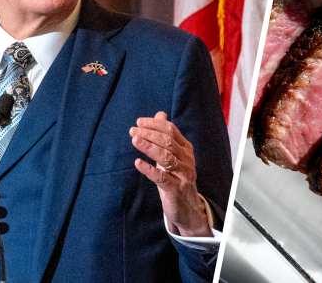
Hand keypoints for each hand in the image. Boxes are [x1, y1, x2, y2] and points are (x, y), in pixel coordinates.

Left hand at [130, 112, 211, 237]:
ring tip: (135, 140)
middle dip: (149, 134)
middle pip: (168, 141)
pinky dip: (149, 169)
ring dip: (149, 147)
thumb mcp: (172, 155)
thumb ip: (166, 136)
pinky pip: (162, 178)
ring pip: (166, 157)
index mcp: (185, 149)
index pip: (171, 130)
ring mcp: (182, 174)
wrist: (188, 208)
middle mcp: (186, 159)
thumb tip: (160, 114)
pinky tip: (138, 163)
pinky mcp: (175, 190)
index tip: (139, 122)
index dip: (155, 124)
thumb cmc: (176, 178)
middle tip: (133, 131)